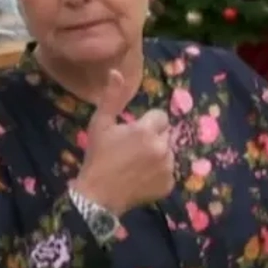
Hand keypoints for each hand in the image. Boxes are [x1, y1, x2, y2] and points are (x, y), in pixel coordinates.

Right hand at [73, 68, 173, 213]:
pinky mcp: (169, 185)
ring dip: (157, 155)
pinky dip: (158, 174)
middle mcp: (162, 148)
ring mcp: (168, 168)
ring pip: (168, 153)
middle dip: (153, 138)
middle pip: (165, 134)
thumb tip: (116, 72)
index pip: (160, 117)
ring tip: (135, 165)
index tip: (131, 134)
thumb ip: (111, 98)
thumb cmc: (98, 157)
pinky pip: (168, 173)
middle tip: (131, 150)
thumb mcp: (100, 125)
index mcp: (147, 131)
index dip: (146, 124)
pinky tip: (141, 178)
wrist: (98, 196)